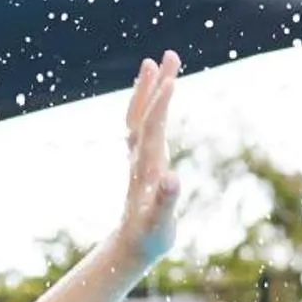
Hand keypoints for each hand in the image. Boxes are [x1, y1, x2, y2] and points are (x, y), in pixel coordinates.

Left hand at [114, 51, 181, 265]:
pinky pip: (141, 126)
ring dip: (147, 90)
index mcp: (147, 168)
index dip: (161, 105)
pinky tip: (151, 98)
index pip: (153, 129)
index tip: (171, 78)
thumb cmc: (149, 237)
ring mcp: (138, 158)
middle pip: (145, 114)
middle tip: (170, 54)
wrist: (130, 248)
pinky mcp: (141, 162)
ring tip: (153, 63)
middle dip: (156, 85)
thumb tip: (172, 179)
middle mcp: (139, 158)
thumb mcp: (160, 224)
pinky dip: (146, 107)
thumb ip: (166, 202)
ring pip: (139, 116)